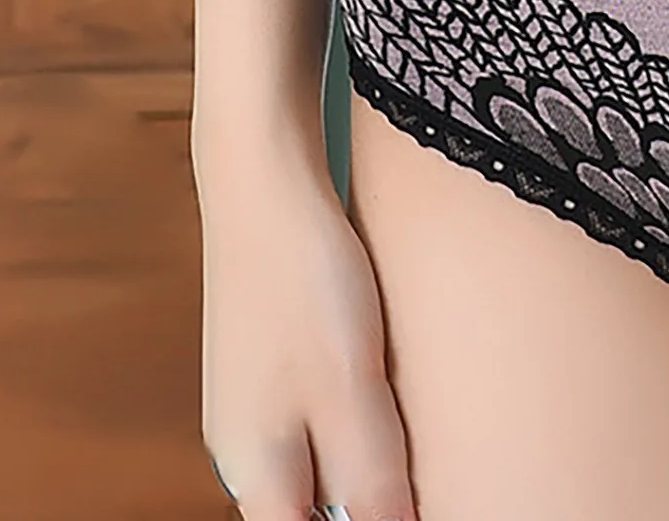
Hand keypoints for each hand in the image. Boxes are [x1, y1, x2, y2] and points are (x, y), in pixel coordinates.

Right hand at [199, 154, 419, 520]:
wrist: (264, 181)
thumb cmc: (304, 279)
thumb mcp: (350, 388)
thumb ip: (371, 479)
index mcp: (256, 472)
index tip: (412, 507)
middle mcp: (244, 449)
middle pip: (310, 511)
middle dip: (368, 504)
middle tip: (424, 475)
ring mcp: (255, 401)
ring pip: (317, 464)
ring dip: (368, 464)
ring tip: (416, 439)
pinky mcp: (273, 358)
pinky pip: (318, 417)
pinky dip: (357, 420)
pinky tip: (390, 389)